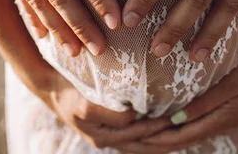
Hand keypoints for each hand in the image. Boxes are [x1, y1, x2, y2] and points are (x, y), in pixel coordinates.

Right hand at [39, 69, 181, 152]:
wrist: (51, 90)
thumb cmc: (69, 92)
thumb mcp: (86, 105)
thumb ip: (109, 113)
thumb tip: (133, 116)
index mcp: (101, 136)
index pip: (136, 134)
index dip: (155, 126)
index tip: (174, 116)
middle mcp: (106, 140)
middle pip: (142, 146)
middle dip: (164, 138)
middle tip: (185, 126)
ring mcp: (108, 138)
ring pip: (141, 145)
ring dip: (161, 139)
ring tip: (181, 131)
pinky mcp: (109, 133)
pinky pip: (135, 140)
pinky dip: (151, 137)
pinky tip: (166, 130)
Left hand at [139, 43, 237, 148]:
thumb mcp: (232, 83)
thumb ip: (206, 101)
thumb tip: (177, 119)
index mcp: (222, 119)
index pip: (182, 137)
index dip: (157, 138)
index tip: (133, 135)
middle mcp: (221, 123)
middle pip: (182, 140)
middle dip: (155, 141)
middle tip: (128, 138)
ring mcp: (223, 118)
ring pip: (186, 133)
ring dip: (164, 134)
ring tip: (139, 132)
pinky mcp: (224, 109)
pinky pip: (194, 124)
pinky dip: (176, 125)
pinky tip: (165, 119)